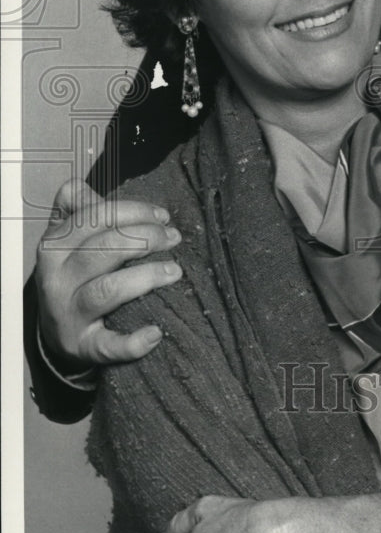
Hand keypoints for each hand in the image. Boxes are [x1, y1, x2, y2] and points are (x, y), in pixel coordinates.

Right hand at [35, 178, 181, 370]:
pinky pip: (108, 345)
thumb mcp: (66, 239)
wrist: (57, 330)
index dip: (134, 212)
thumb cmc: (72, 274)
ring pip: (108, 290)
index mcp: (54, 247)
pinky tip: (155, 333)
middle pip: (102, 251)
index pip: (94, 218)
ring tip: (175, 271)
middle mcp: (57, 280)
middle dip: (146, 239)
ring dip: (146, 277)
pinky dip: (132, 342)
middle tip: (174, 238)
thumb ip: (77, 209)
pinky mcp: (83, 346)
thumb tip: (83, 187)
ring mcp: (69, 314)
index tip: (163, 216)